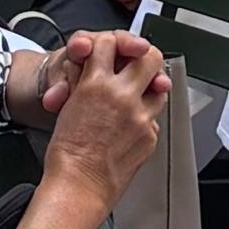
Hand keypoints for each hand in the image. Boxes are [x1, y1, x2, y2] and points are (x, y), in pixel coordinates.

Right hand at [46, 29, 167, 210]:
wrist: (79, 186)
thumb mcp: (69, 104)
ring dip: (148, 88)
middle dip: (144, 56)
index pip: (110, 43)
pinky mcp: (151, 135)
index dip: (110, 44)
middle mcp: (123, 96)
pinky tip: (131, 125)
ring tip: (135, 96)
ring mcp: (141, 117)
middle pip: (150, 56)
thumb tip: (97, 64)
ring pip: (159, 87)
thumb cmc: (68, 152)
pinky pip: (154, 117)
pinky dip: (145, 118)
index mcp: (97, 84)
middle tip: (137, 62)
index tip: (111, 50)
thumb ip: (86, 80)